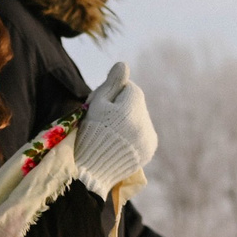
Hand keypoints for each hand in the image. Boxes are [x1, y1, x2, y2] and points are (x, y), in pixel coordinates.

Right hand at [74, 60, 157, 197]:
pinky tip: (119, 141)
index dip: (113, 93)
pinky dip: (134, 134)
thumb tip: (124, 65)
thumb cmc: (88, 133)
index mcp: (132, 110)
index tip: (100, 106)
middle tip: (103, 120)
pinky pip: (144, 133)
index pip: (130, 88)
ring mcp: (149, 139)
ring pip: (141, 118)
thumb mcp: (95, 105)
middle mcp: (145, 124)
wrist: (90, 171)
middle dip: (123, 107)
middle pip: (137, 103)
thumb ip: (111, 84)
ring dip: (129, 120)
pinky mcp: (149, 151)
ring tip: (111, 133)